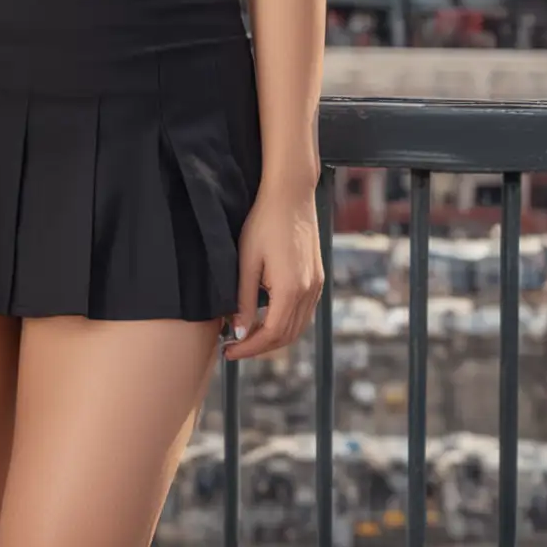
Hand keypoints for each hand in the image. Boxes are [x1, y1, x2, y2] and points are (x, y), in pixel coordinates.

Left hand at [223, 178, 324, 361]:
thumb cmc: (264, 223)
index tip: (228, 351)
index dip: (249, 348)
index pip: (271, 335)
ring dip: (274, 337)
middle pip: (286, 337)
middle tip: (234, 347)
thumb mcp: (247, 262)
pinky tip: (267, 318)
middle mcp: (309, 292)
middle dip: (260, 347)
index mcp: (291, 290)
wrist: (291, 195)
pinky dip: (286, 323)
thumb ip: (244, 301)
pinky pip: (304, 313)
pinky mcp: (318, 278)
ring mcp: (316, 286)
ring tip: (247, 336)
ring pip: (298, 327)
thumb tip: (239, 333)